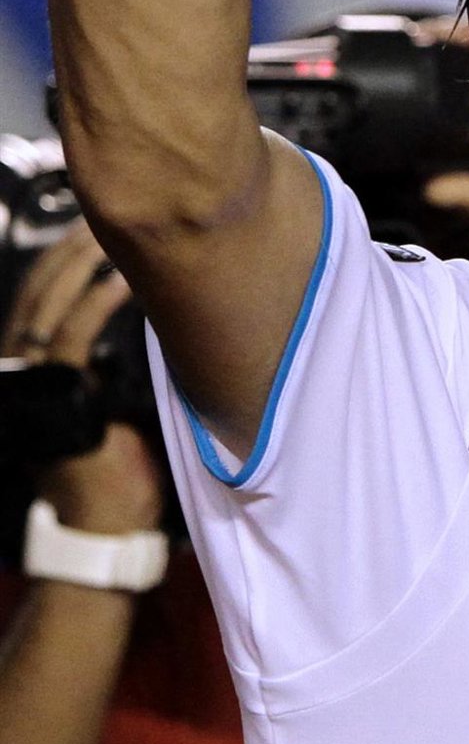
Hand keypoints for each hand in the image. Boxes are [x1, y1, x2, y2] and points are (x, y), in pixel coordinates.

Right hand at [2, 222, 161, 535]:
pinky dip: (94, 303)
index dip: (62, 258)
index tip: (93, 225)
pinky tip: (121, 279)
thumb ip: (124, 362)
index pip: (41, 297)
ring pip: (47, 305)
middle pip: (39, 290)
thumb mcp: (122, 404)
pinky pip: (71, 337)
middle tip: (102, 215)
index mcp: (40, 368)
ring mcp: (38, 382)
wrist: (106, 528)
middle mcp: (28, 369)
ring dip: (78, 264)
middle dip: (68, 249)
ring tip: (109, 235)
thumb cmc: (122, 469)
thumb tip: (164, 317)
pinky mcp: (58, 396)